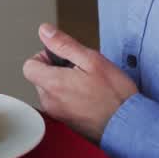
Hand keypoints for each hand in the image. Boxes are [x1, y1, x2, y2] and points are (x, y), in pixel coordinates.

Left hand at [22, 24, 137, 141]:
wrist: (129, 126)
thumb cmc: (114, 95)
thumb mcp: (92, 60)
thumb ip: (64, 44)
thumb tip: (44, 31)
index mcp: (53, 84)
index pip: (29, 66)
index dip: (43, 57)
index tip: (61, 57)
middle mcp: (50, 102)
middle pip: (40, 78)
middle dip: (56, 70)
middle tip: (81, 70)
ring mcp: (58, 114)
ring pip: (51, 91)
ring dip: (64, 83)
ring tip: (88, 84)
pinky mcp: (67, 123)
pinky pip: (60, 103)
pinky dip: (70, 97)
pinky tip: (90, 97)